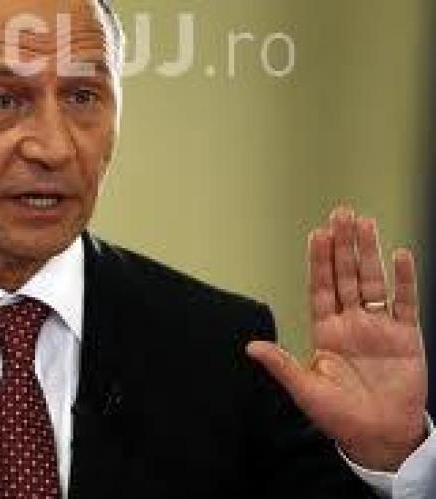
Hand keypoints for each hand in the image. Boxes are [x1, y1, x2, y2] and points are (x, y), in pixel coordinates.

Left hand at [247, 206, 425, 471]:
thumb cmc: (339, 416)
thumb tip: (250, 347)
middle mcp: (351, 322)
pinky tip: (398, 256)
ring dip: (369, 252)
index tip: (317, 234)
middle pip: (346, 275)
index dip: (318, 261)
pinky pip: (405, 303)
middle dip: (343, 245)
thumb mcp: (306, 390)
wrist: (379, 436)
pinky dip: (403, 280)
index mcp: (325, 331)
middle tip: (341, 213)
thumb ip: (282, 365)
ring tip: (365, 223)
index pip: (320, 288)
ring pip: (373, 281)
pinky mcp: (406, 337)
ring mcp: (379, 327)